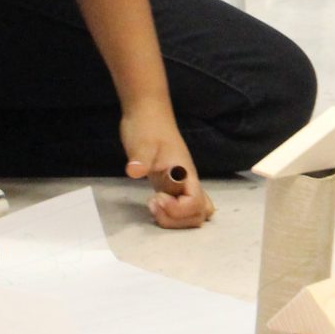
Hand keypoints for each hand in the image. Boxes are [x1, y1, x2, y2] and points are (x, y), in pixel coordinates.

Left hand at [121, 103, 212, 228]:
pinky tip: (155, 204)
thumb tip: (134, 171)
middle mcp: (189, 181)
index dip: (177, 209)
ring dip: (177, 220)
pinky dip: (174, 214)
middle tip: (153, 203)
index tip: (156, 197)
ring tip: (155, 206)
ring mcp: (182, 184)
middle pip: (199, 214)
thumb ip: (140, 159)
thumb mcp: (141, 143)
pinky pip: (185, 207)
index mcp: (185, 172)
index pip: (195, 203)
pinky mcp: (173, 185)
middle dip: (176, 219)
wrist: (147, 113)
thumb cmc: (146, 126)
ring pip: (197, 213)